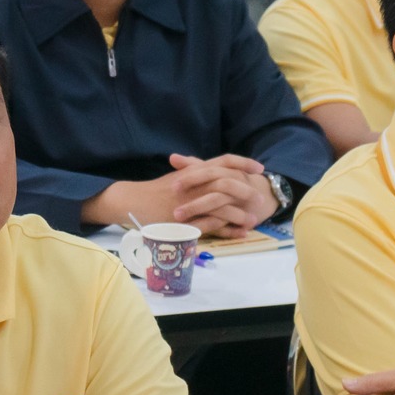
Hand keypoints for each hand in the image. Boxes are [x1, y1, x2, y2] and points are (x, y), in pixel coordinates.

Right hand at [84, 154, 269, 235]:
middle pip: (228, 183)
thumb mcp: (176, 178)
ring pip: (223, 205)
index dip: (243, 163)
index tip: (259, 168)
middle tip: (261, 198)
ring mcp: (192, 202)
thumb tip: (211, 172)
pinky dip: (229, 230)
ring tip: (254, 220)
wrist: (133, 201)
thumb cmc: (153, 191)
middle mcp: (195, 184)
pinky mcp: (187, 220)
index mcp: (194, 172)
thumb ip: (194, 173)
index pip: (224, 161)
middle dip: (248, 190)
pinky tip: (241, 233)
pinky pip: (213, 225)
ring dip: (241, 213)